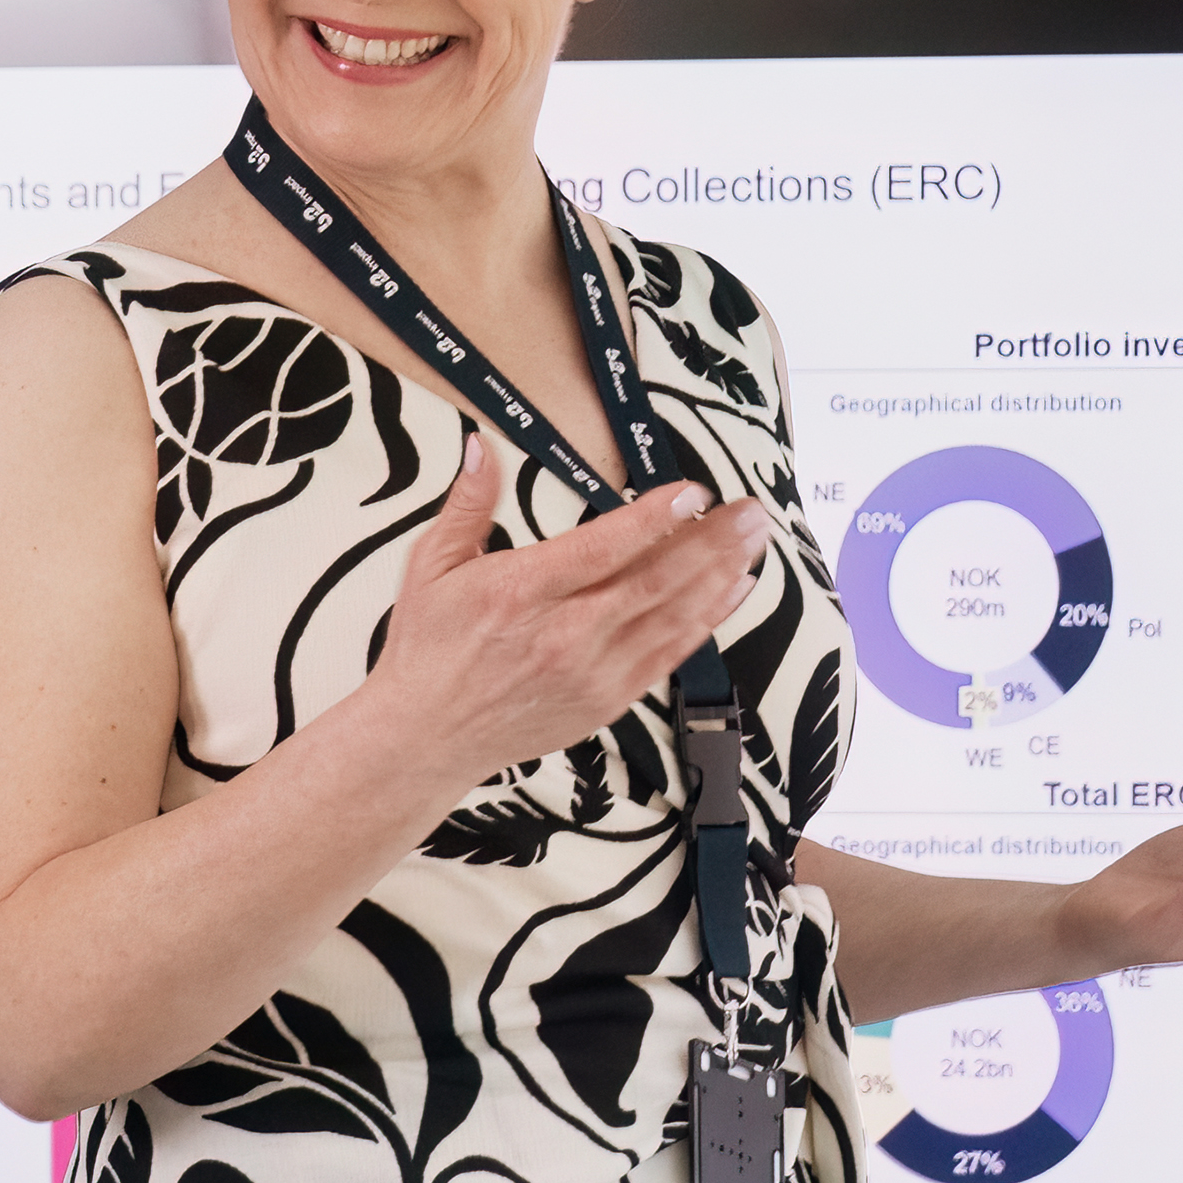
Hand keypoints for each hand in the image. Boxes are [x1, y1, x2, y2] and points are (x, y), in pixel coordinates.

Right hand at [366, 441, 769, 779]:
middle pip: (654, 581)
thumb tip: (484, 445)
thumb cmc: (428, 649)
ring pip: (671, 617)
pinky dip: (706, 620)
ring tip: (755, 539)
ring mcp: (592, 672)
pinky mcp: (607, 698)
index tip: (691, 492)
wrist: (426, 737)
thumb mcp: (432, 566)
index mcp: (521, 593)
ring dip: (720, 575)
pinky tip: (734, 589)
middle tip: (751, 509)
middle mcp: (564, 635)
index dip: (653, 520)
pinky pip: (669, 655)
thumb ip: (468, 504)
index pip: (602, 549)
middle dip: (711, 541)